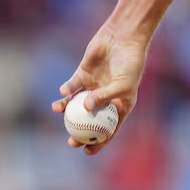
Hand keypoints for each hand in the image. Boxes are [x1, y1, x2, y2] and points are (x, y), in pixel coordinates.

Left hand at [51, 25, 148, 155]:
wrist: (123, 38)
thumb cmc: (130, 63)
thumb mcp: (123, 83)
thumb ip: (105, 97)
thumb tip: (86, 109)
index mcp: (120, 104)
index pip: (109, 128)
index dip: (99, 141)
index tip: (87, 151)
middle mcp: (105, 98)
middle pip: (90, 120)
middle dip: (79, 132)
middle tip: (70, 141)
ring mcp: (93, 87)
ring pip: (76, 104)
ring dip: (66, 110)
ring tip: (58, 111)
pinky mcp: (83, 74)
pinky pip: (71, 86)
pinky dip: (66, 90)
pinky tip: (64, 92)